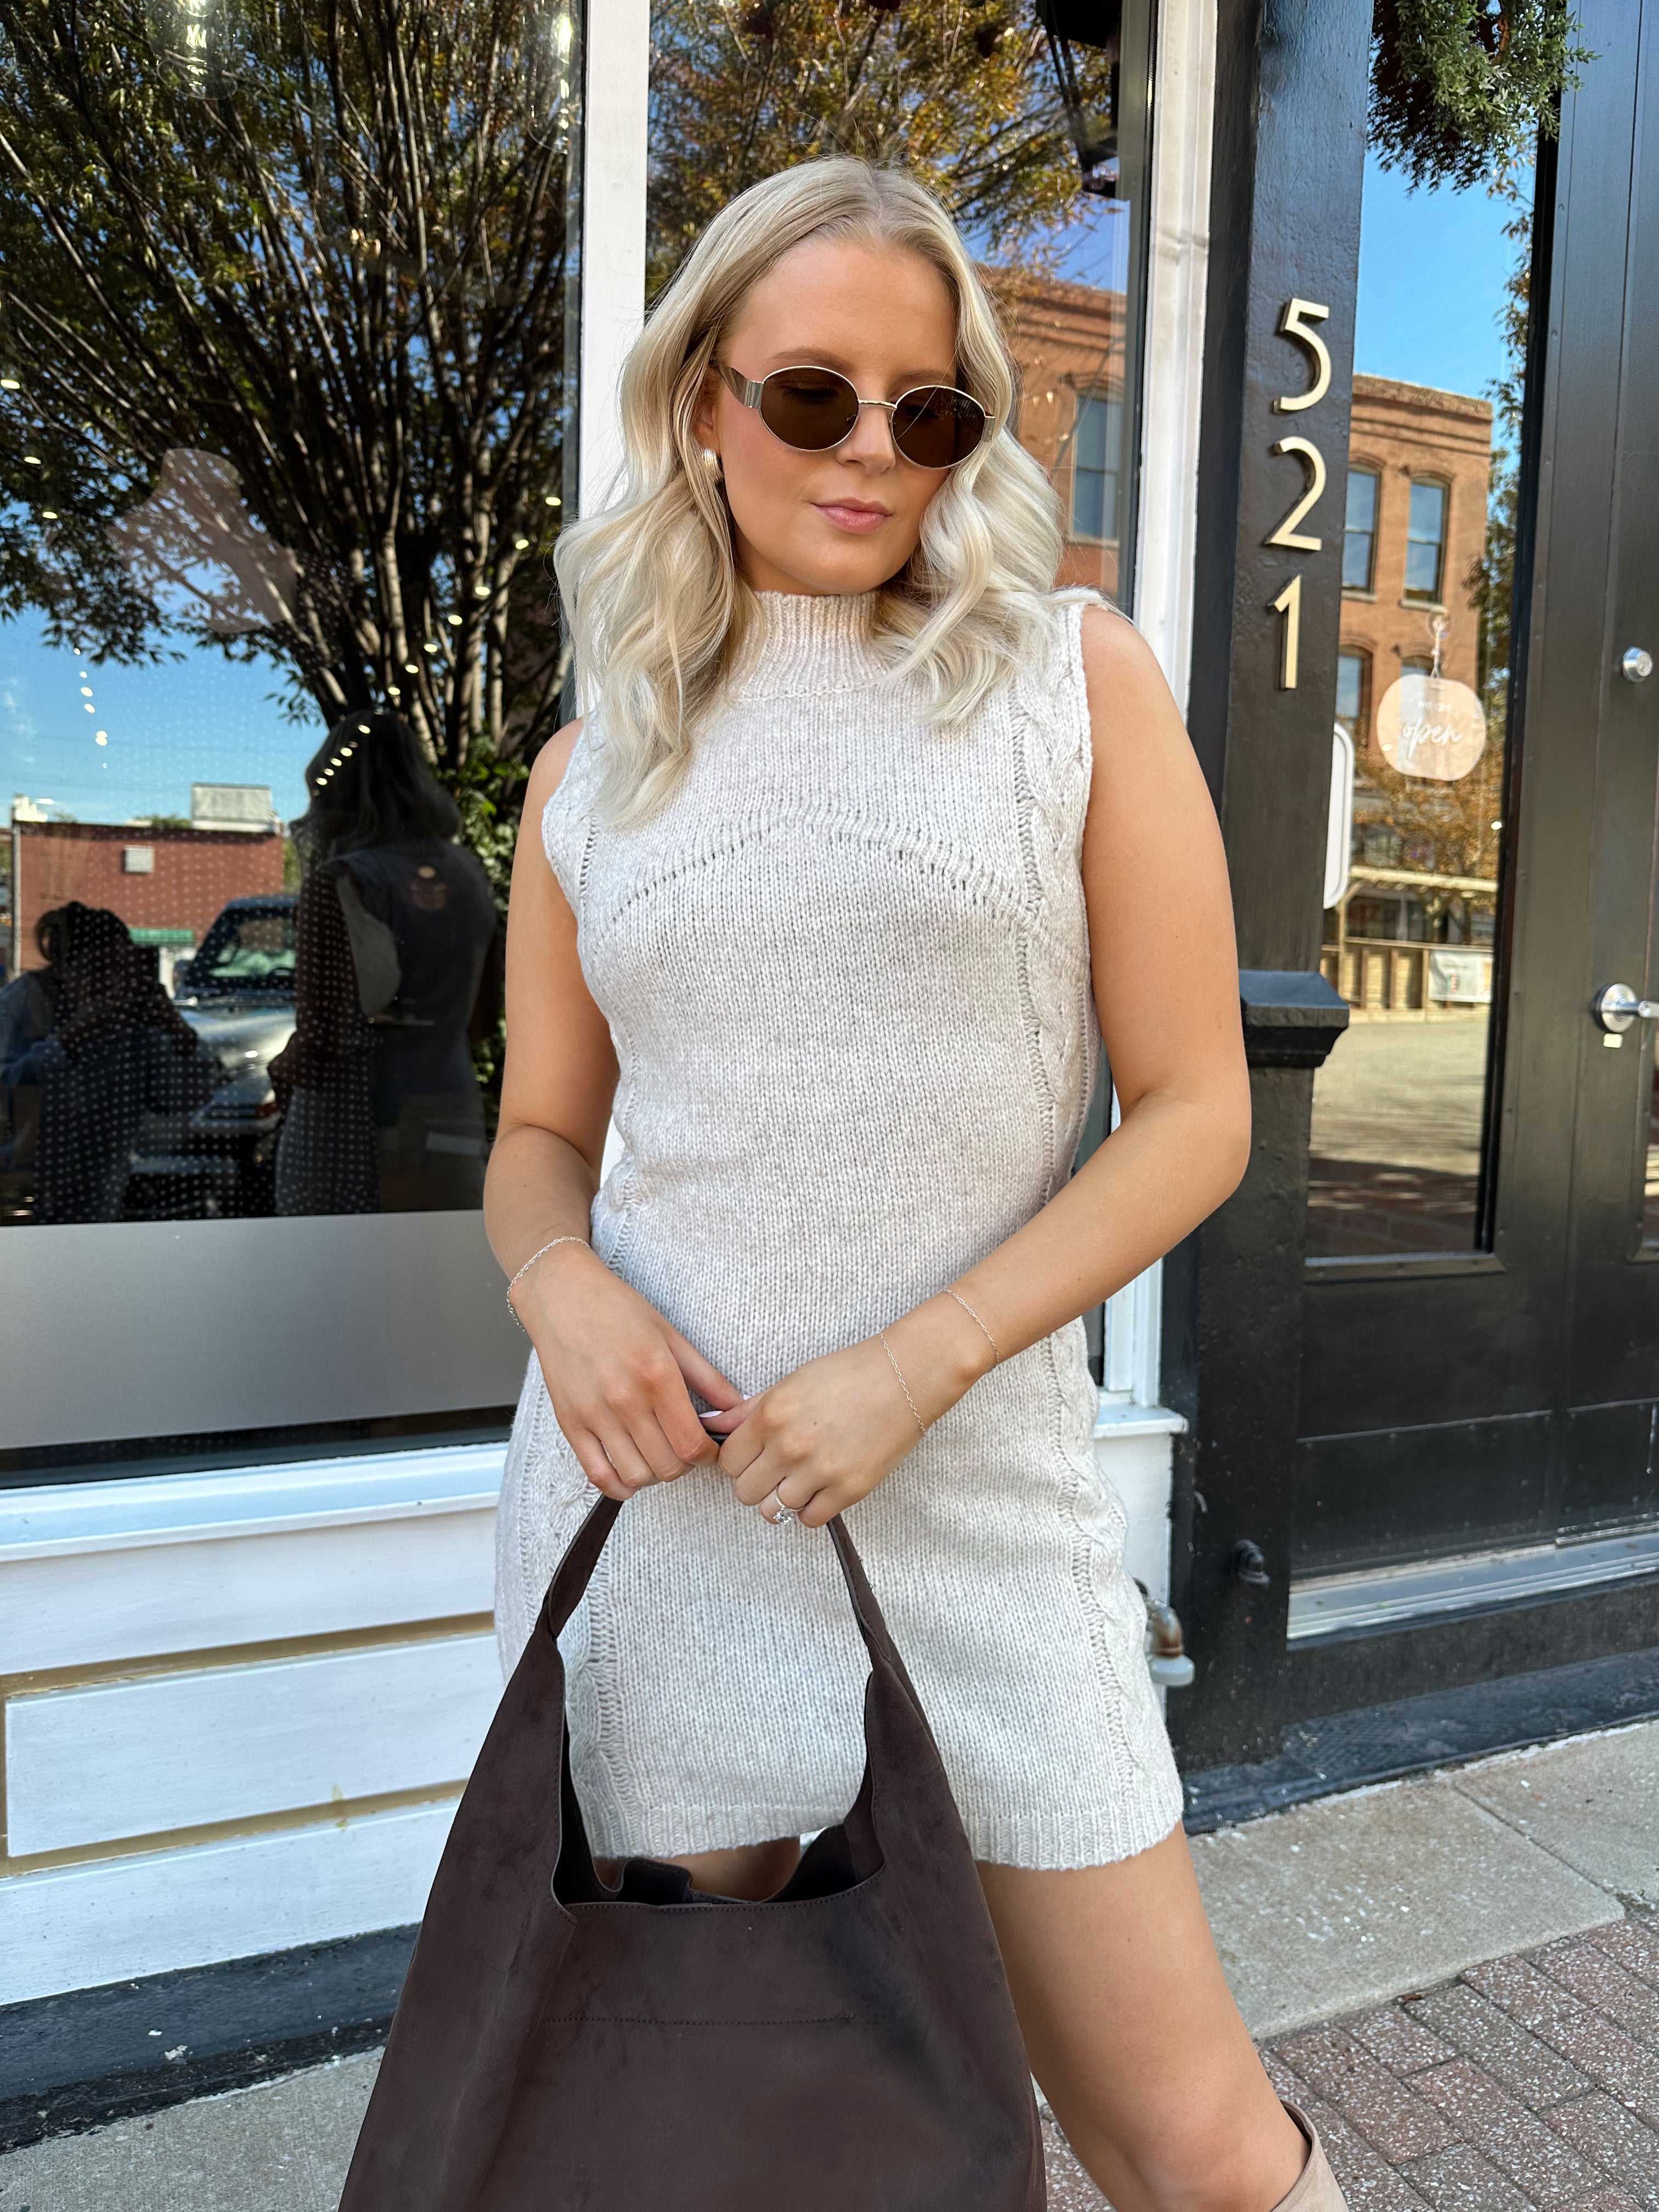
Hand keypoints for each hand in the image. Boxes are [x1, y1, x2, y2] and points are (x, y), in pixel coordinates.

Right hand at [513, 1242, 743, 1500]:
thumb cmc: (617, 1310)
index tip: (710, 1448)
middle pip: (668, 1466)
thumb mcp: (671, 1336)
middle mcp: (625, 1400)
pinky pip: (598, 1475)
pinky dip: (620, 1485)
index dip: (709, 1455)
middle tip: (684, 1447)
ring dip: (655, 1474)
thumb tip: (738, 1409)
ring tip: (658, 1454)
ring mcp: (594, 1415)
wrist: (562, 1296)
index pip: (692, 1444)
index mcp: (657, 1376)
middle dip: (685, 1464)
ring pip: (637, 1476)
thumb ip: (708, 1377)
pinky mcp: (570, 1424)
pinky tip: (631, 1472)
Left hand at [709, 1299, 991, 1526]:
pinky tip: (821, 1488)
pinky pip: (808, 1519)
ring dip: (783, 1497)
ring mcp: (820, 1471)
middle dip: (756, 1482)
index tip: (754, 1455)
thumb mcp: (791, 1382)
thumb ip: (748, 1410)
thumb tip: (711, 1424)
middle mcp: (790, 1446)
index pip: (729, 1461)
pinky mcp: (849, 1490)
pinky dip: (810, 1508)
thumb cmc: (849, 1373)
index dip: (739, 1460)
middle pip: (745, 1492)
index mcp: (771, 1415)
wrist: (906, 1377)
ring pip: (773, 1510)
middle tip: (776, 1469)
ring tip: (801, 1478)